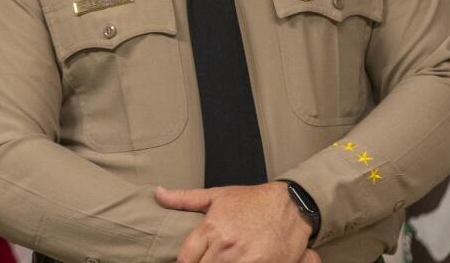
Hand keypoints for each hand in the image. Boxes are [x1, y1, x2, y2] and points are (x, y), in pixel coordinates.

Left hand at [156, 182, 312, 262]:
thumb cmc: (253, 200)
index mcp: (211, 228)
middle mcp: (225, 245)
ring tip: (224, 260)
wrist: (291, 205)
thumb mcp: (218, 196)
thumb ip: (185, 199)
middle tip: (209, 259)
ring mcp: (244, 258)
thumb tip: (158, 193)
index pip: (185, 259)